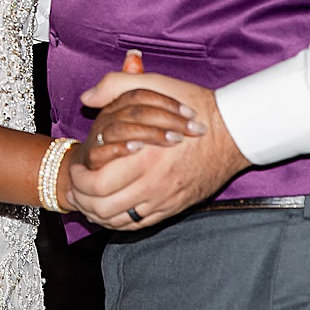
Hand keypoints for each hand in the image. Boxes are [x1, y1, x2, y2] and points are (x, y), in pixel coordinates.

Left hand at [67, 52, 247, 231]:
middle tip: (77, 187)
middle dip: (83, 199)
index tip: (76, 168)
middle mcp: (153, 183)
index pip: (98, 182)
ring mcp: (164, 199)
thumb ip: (117, 85)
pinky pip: (140, 224)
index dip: (80, 179)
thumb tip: (88, 98)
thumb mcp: (155, 85)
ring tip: (89, 200)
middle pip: (104, 206)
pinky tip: (113, 208)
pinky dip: (120, 221)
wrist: (233, 133)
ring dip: (98, 213)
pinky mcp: (174, 207)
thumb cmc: (194, 106)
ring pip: (120, 221)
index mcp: (144, 154)